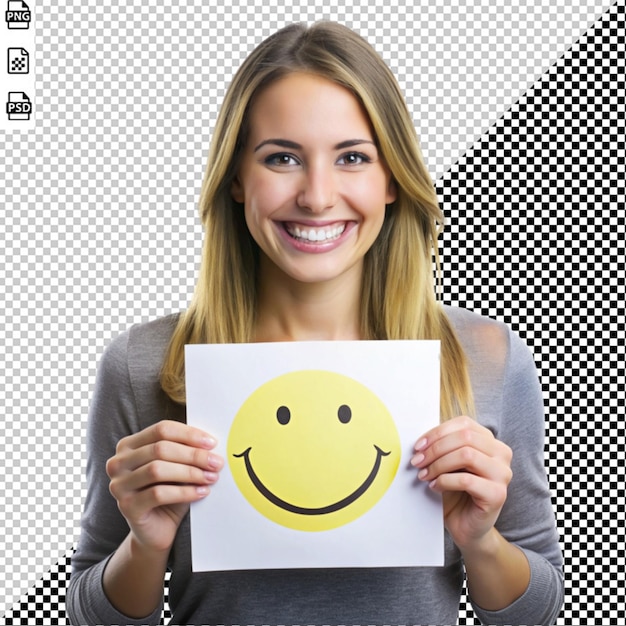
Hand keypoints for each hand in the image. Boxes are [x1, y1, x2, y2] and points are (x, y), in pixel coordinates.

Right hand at [106, 420, 222, 553]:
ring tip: (211, 477)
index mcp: (128, 445)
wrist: (157, 529)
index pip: (161, 429)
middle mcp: (118, 462)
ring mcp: (119, 485)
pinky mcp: (126, 507)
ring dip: (190, 472)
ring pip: (157, 470)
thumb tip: (210, 442)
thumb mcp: (177, 466)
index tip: (212, 443)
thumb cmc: (169, 492)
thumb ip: (186, 451)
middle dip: (193, 455)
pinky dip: (184, 491)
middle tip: (217, 462)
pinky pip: (158, 494)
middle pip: (160, 449)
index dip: (189, 434)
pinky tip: (201, 492)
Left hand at [411, 416, 512, 551]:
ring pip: (466, 455)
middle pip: (464, 437)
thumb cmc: (456, 491)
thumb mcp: (448, 462)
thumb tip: (422, 439)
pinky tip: (434, 487)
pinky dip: (444, 481)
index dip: (438, 432)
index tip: (418, 446)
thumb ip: (443, 446)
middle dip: (435, 448)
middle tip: (417, 461)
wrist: (466, 526)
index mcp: (490, 441)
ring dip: (438, 464)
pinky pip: (466, 480)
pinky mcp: (497, 494)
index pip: (464, 424)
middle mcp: (501, 454)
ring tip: (424, 474)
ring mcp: (503, 474)